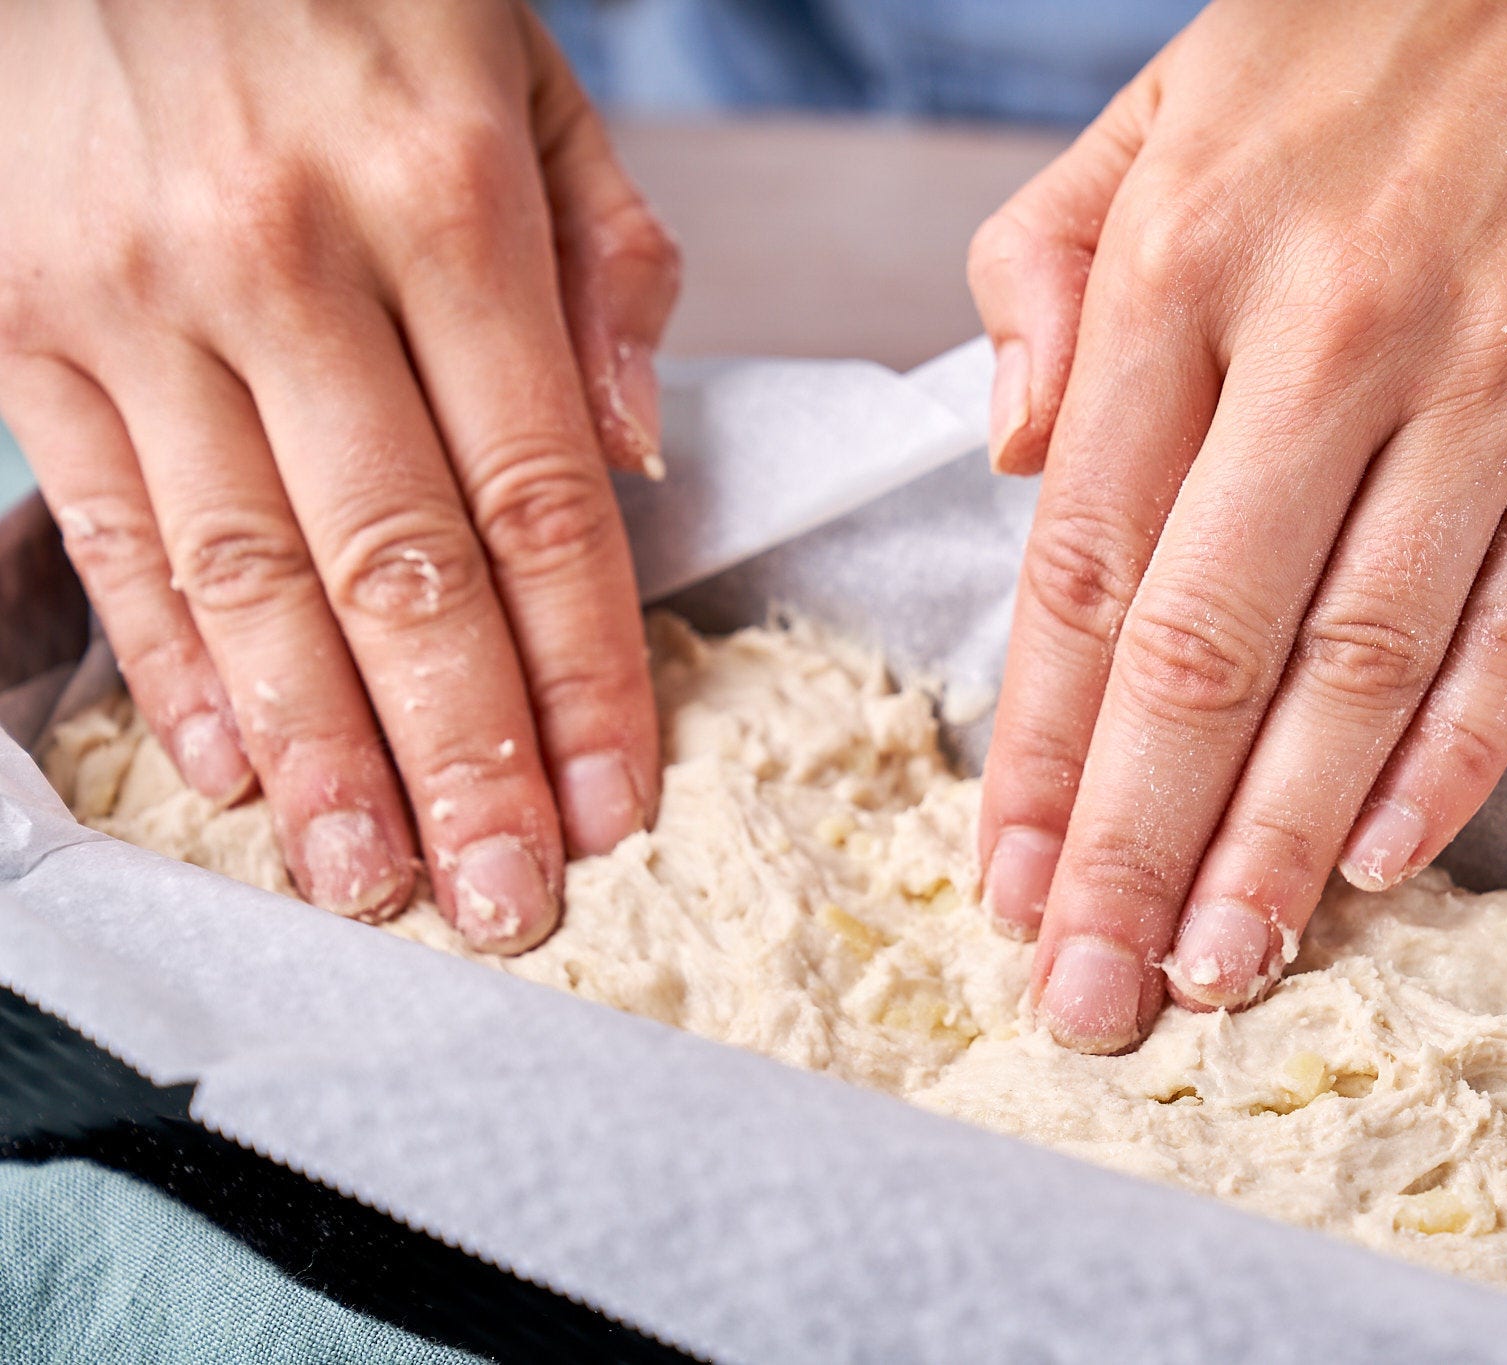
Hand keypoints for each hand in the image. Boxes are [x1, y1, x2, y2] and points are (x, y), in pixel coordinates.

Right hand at [0, 1, 679, 949]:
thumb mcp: (523, 74)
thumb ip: (603, 260)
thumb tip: (631, 459)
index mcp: (446, 197)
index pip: (538, 494)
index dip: (583, 668)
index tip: (619, 801)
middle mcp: (287, 259)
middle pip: (397, 567)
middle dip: (462, 758)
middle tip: (509, 903)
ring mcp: (134, 295)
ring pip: (245, 576)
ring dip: (319, 754)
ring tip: (381, 886)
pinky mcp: (17, 316)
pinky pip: (109, 526)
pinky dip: (172, 664)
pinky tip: (235, 771)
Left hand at [969, 0, 1506, 1048]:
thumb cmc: (1366, 48)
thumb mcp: (1159, 110)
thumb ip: (1046, 272)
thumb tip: (1007, 461)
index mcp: (1186, 261)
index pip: (1083, 558)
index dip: (1039, 745)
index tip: (1005, 878)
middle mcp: (1336, 330)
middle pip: (1205, 643)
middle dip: (1132, 846)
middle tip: (1087, 996)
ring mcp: (1502, 375)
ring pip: (1364, 662)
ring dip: (1277, 842)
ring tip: (1215, 973)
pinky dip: (1451, 758)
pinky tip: (1373, 860)